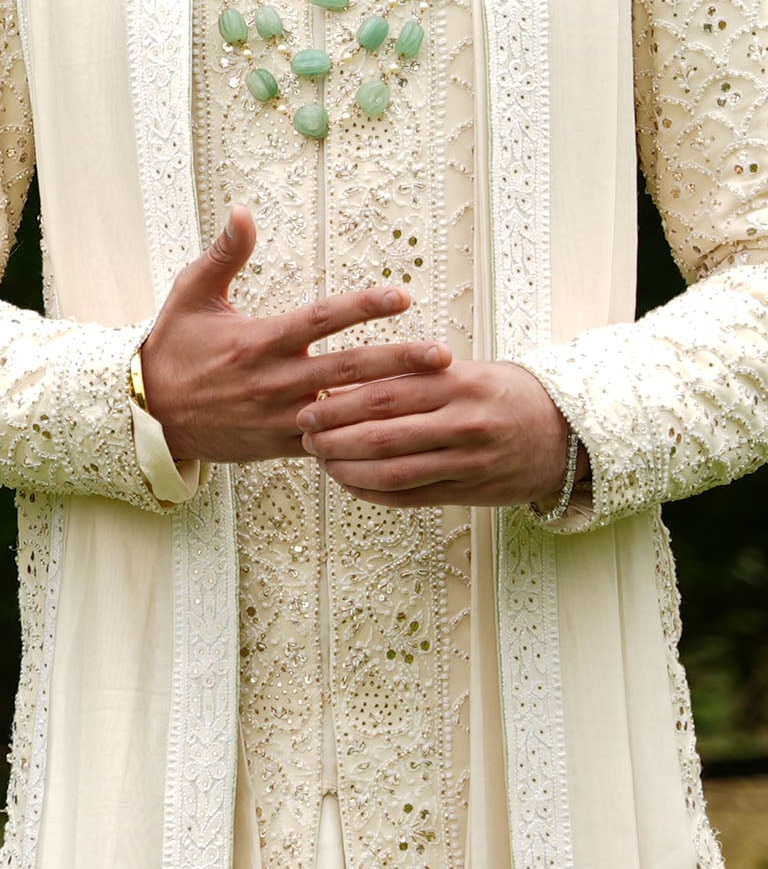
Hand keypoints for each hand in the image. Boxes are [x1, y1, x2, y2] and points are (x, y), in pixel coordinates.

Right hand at [138, 205, 452, 464]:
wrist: (150, 414)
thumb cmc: (174, 347)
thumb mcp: (192, 293)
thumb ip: (225, 253)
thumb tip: (242, 209)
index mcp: (257, 341)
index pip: (319, 320)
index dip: (362, 307)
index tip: (402, 296)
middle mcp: (273, 381)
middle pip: (346, 370)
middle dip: (398, 361)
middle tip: (442, 355)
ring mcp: (280, 417)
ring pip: (345, 412)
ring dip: (392, 402)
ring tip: (436, 394)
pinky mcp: (282, 444)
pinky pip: (331, 444)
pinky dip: (365, 438)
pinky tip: (402, 433)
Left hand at [296, 358, 582, 507]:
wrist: (564, 432)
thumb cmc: (502, 394)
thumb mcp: (464, 371)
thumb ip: (414, 377)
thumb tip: (346, 384)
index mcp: (457, 382)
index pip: (385, 392)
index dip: (340, 403)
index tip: (308, 404)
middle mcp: (463, 422)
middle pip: (383, 433)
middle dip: (335, 436)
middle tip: (304, 434)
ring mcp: (468, 461)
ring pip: (394, 471)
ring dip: (348, 468)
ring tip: (321, 460)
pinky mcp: (470, 492)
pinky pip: (411, 497)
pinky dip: (374, 492)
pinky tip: (349, 483)